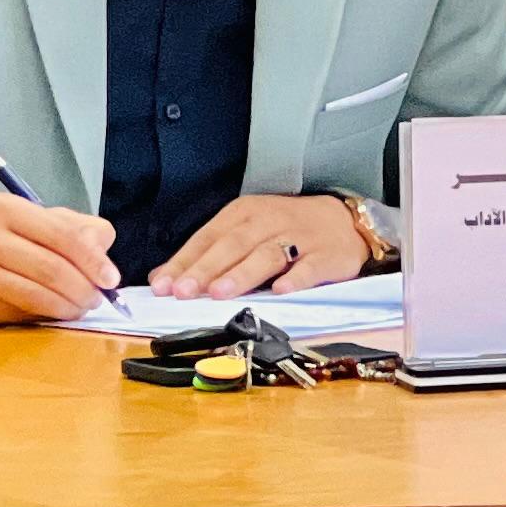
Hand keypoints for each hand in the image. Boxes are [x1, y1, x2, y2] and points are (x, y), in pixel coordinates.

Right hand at [0, 194, 119, 325]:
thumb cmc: (8, 239)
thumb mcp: (41, 222)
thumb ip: (78, 229)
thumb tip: (102, 251)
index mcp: (5, 207)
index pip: (61, 234)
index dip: (92, 259)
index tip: (111, 279)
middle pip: (50, 267)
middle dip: (83, 288)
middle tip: (98, 299)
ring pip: (36, 294)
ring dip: (68, 306)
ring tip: (81, 307)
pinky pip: (20, 311)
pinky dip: (47, 314)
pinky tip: (57, 312)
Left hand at [151, 194, 370, 302]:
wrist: (343, 222)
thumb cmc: (285, 230)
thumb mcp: (244, 231)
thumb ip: (206, 254)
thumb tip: (163, 278)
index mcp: (244, 213)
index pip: (209, 237)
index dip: (186, 261)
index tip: (164, 285)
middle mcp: (268, 221)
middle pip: (233, 245)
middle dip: (207, 269)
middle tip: (185, 291)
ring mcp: (298, 238)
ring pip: (266, 255)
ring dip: (241, 274)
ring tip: (220, 293)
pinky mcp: (325, 255)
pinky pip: (308, 267)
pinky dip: (295, 278)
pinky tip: (280, 291)